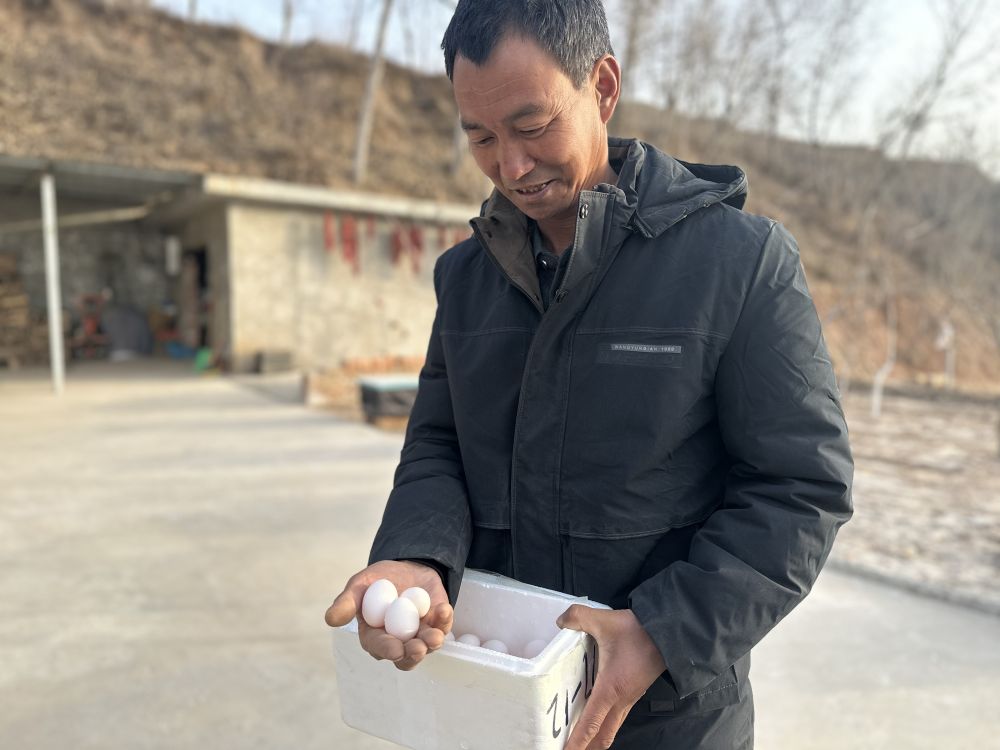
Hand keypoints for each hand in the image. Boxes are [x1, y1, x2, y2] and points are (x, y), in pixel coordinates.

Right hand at [325, 560, 452, 670]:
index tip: (395, 648)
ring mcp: (419, 634)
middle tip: (418, 647)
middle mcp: (398, 641)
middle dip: (412, 654)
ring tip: (435, 636)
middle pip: (406, 657)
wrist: (406, 566)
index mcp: (375, 636)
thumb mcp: (360, 585)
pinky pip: (443, 627)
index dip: (387, 650)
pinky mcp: (437, 623)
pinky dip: (445, 621)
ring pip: (427, 647)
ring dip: (432, 642)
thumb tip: (330, 619)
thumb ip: (347, 602)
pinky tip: (443, 610)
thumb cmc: (379, 579)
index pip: (379, 648)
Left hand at [557, 605, 666, 749]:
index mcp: (610, 689)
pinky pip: (617, 717)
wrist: (670, 632)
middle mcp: (621, 700)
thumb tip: (561, 621)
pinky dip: (605, 725)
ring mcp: (629, 698)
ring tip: (579, 741)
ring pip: (611, 728)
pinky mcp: (634, 692)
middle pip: (602, 736)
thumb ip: (578, 616)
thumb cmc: (639, 631)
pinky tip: (595, 717)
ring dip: (596, 738)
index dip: (576, 742)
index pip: (590, 724)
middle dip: (585, 747)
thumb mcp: (604, 621)